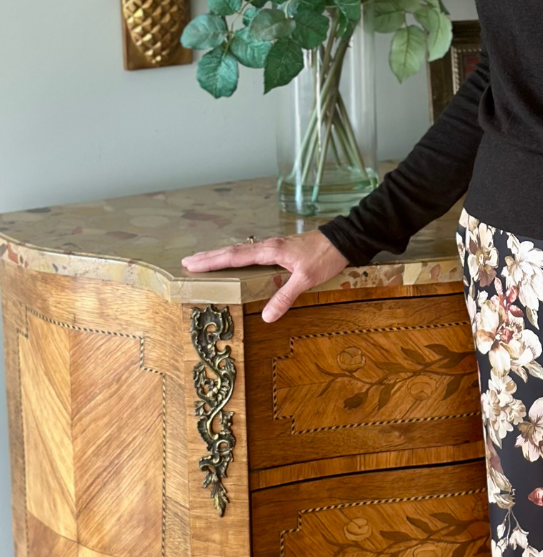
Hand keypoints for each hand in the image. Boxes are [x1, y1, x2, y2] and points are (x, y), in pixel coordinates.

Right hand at [180, 230, 349, 322]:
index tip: (190, 264)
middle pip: (232, 251)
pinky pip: (251, 253)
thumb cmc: (325, 257)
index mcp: (270, 251)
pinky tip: (236, 263)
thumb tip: (266, 316)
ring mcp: (274, 246)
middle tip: (186, 262)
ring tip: (203, 262)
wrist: (343, 240)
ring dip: (221, 256)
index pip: (234, 256)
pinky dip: (237, 257)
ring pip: (241, 251)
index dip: (212, 261)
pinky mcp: (280, 249)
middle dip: (209, 257)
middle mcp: (268, 246)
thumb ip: (285, 296)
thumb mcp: (306, 279)